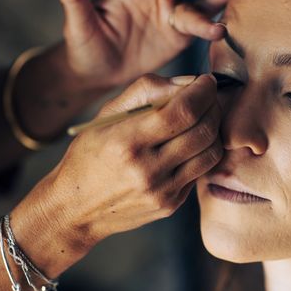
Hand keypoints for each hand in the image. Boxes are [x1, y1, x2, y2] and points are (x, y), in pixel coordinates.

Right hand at [29, 73, 221, 255]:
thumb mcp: (106, 116)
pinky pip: (202, 171)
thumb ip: (147, 91)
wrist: (76, 208)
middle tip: (208, 96)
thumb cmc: (90, 154)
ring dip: (215, 129)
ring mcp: (162, 191)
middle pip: (203, 130)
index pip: (182, 111)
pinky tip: (191, 142)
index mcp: (127, 142)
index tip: (206, 81)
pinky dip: (204, 151)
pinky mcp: (171, 204)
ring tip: (204, 117)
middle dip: (213, 106)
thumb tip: (188, 82)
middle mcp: (147, 170)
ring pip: (211, 152)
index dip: (202, 92)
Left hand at [42, 0, 241, 88]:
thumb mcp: (77, 21)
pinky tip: (222, 32)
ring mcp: (171, 14)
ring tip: (222, 26)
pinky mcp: (179, 36)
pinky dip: (214, 26)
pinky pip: (202, 26)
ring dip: (217, 5)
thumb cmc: (84, 44)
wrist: (97, 73)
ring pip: (202, 1)